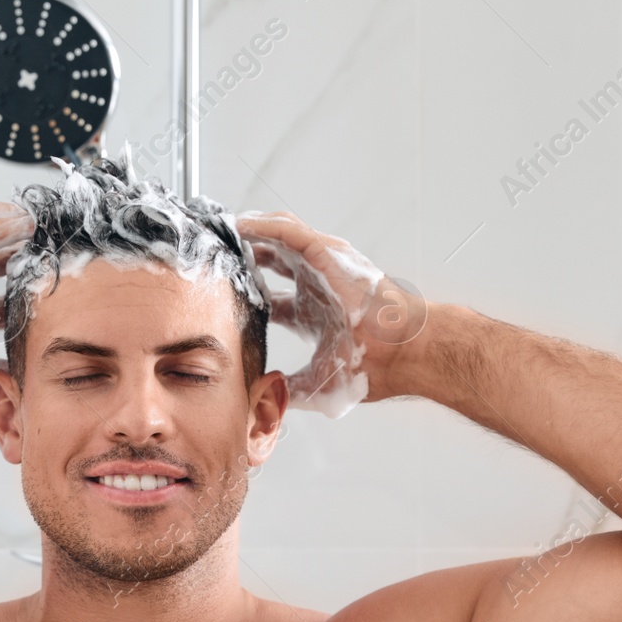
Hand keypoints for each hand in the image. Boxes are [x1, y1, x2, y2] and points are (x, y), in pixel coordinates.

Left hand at [237, 212, 422, 415]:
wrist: (404, 351)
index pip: (274, 299)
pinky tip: (240, 225)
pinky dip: (263, 226)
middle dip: (245, 258)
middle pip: (273, 262)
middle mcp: (318, 285)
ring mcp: (324, 267)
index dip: (249, 296)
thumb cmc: (375, 366)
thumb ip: (292, 387)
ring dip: (250, 234)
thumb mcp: (321, 382)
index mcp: (316, 313)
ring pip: (279, 238)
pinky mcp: (328, 254)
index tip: (225, 294)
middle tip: (217, 257)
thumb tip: (268, 395)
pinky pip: (289, 231)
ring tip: (223, 231)